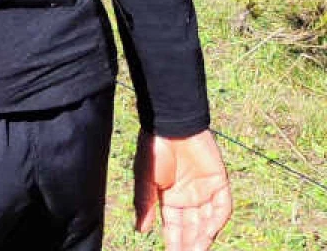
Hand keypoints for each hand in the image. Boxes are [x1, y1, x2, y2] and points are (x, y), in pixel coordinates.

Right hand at [135, 130, 231, 250]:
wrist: (171, 124)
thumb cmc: (153, 149)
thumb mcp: (144, 179)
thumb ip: (145, 204)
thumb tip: (141, 230)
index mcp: (169, 197)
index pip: (173, 226)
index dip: (174, 242)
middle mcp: (188, 197)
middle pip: (191, 228)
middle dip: (190, 244)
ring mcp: (204, 190)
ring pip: (207, 221)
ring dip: (204, 237)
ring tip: (198, 250)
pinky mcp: (219, 182)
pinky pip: (222, 206)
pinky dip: (217, 220)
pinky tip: (210, 233)